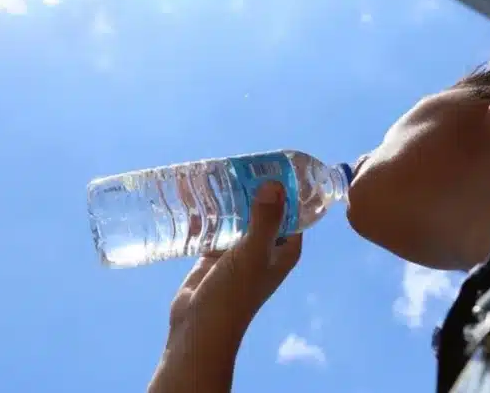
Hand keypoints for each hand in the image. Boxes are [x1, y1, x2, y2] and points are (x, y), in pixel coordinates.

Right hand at [149, 181, 302, 392]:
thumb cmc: (234, 294)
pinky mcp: (215, 254)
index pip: (294, 209)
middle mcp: (266, 247)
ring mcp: (240, 251)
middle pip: (263, 208)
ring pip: (238, 215)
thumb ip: (265, 220)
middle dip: (253, 186)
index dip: (288, 186)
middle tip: (238, 160)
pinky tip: (195, 193)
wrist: (199, 329)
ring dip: (229, 197)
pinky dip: (208, 211)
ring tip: (215, 170)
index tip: (273, 160)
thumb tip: (275, 185)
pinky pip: (215, 225)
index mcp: (285, 248)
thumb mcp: (253, 253)